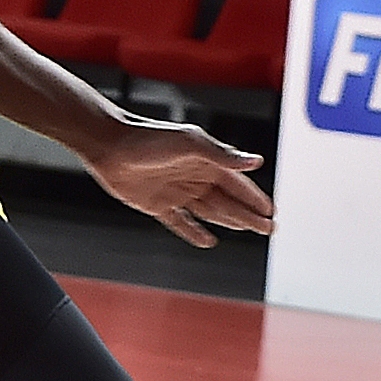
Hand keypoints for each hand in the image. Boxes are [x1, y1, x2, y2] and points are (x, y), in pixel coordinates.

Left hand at [81, 117, 274, 248]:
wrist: (109, 145)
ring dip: (230, 222)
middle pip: (228, 201)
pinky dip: (193, 232)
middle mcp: (193, 177)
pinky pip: (180, 222)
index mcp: (205, 162)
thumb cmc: (149, 139)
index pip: (237, 184)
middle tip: (269, 228)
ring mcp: (175, 192)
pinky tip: (207, 241)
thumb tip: (256, 161)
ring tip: (249, 231)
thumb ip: (222, 155)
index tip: (271, 211)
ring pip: (209, 212)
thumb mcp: (189, 144)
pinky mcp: (156, 205)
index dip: (254, 198)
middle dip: (249, 215)